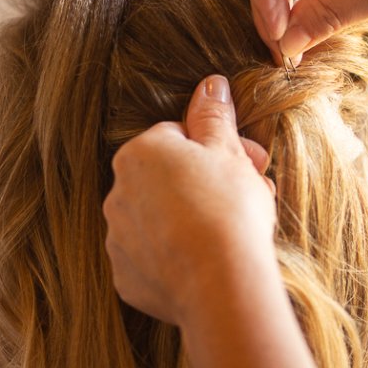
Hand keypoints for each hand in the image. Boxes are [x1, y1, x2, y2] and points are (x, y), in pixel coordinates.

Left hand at [103, 74, 275, 324]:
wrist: (222, 283)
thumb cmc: (228, 208)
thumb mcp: (228, 151)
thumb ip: (213, 115)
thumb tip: (210, 84)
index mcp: (140, 153)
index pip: (179, 137)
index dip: (219, 150)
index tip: (250, 165)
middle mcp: (118, 192)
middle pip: (168, 178)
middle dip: (206, 183)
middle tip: (249, 197)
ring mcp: (118, 237)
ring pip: (160, 217)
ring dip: (190, 217)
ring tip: (231, 232)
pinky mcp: (126, 276)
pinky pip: (153, 257)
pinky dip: (177, 256)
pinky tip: (207, 260)